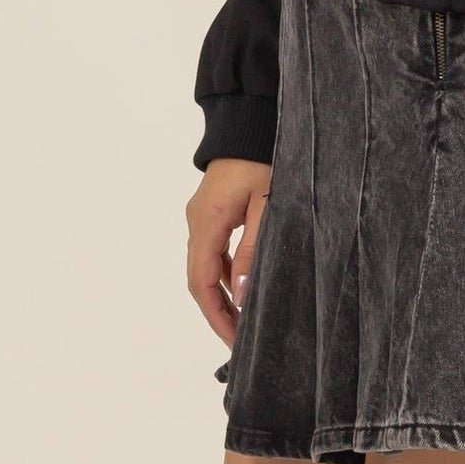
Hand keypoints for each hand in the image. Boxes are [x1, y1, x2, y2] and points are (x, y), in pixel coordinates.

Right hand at [185, 157, 272, 347]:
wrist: (250, 123)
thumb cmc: (263, 159)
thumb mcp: (267, 205)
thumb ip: (253, 250)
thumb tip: (241, 294)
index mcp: (208, 220)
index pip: (202, 281)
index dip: (215, 314)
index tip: (232, 340)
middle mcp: (197, 221)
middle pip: (198, 278)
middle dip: (217, 311)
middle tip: (239, 339)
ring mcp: (201, 215)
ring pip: (203, 266)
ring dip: (220, 294)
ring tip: (242, 320)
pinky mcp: (211, 211)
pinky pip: (212, 251)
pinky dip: (223, 273)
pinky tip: (240, 287)